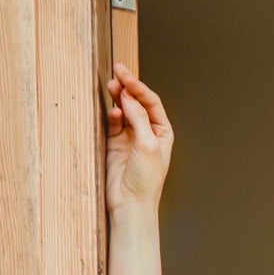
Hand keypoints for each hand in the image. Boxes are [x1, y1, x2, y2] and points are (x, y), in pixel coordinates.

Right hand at [103, 62, 172, 216]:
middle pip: (137, 102)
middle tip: (117, 71)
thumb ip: (139, 119)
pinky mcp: (115, 143)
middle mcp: (147, 132)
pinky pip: (113, 122)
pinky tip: (112, 109)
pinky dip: (112, 113)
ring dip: (118, 97)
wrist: (130, 203)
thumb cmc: (145, 181)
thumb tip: (129, 96)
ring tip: (111, 85)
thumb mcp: (147, 145)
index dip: (139, 87)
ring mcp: (130, 137)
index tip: (126, 77)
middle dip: (128, 86)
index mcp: (162, 132)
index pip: (151, 102)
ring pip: (124, 109)